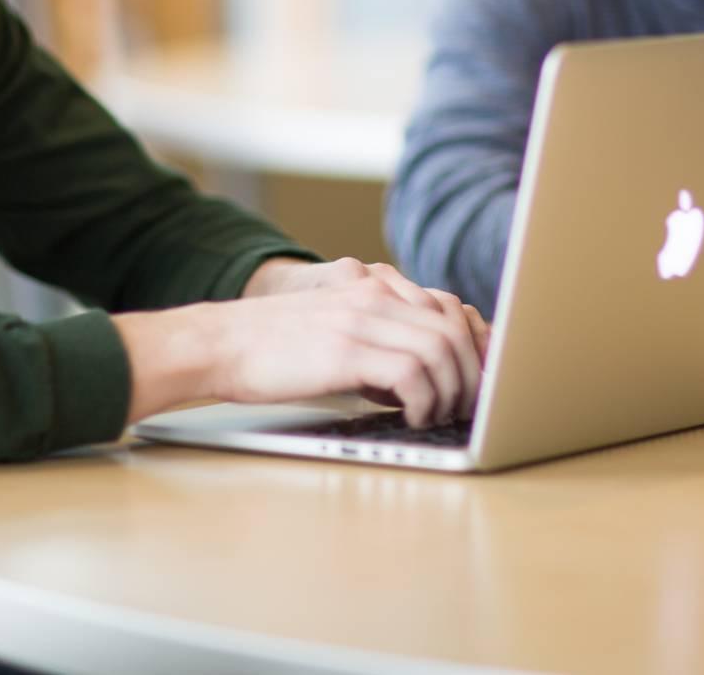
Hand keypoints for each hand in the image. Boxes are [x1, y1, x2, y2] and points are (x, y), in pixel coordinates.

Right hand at [120, 257, 489, 427]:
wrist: (220, 343)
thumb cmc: (274, 348)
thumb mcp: (335, 329)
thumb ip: (378, 337)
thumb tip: (421, 379)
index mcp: (374, 287)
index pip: (449, 308)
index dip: (476, 345)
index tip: (483, 378)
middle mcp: (374, 295)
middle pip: (454, 329)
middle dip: (472, 374)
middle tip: (469, 408)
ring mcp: (361, 319)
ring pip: (441, 351)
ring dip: (452, 391)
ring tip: (440, 416)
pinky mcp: (346, 349)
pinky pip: (412, 373)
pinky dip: (424, 400)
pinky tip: (412, 417)